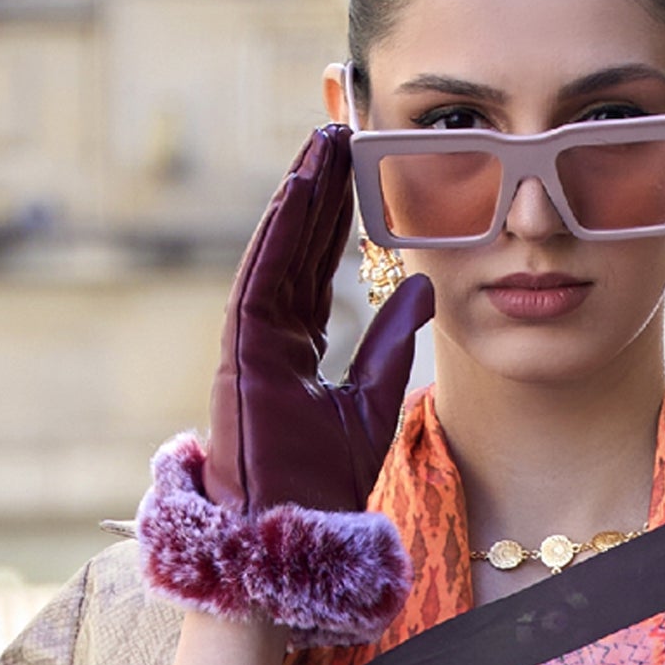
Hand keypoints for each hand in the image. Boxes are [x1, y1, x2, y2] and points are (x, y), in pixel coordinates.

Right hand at [203, 122, 433, 514]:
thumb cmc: (324, 483)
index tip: (356, 171)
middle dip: (317, 190)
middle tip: (339, 133)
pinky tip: (298, 188)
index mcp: (294, 349)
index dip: (335, 220)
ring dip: (299, 194)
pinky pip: (260, 276)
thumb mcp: (373, 399)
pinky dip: (279, 231)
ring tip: (322, 140)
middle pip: (296, 248)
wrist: (293, 532)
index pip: (316, 269)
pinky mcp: (240, 349)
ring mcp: (250, 340)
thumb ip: (391, 341)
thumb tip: (424, 285)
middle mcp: (268, 336)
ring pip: (277, 251)